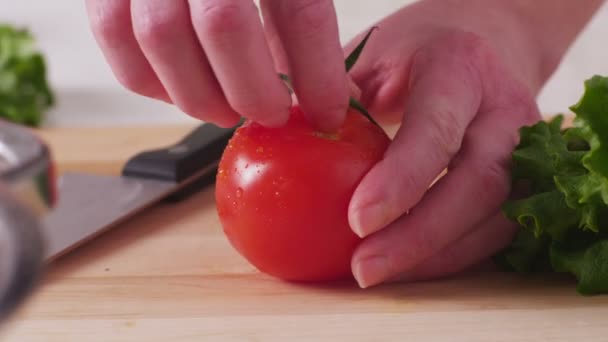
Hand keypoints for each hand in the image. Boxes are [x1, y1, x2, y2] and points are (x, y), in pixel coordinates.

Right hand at [85, 0, 350, 130]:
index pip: (300, 10)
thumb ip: (302, 12)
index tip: (327, 112)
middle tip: (271, 113)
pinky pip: (113, 33)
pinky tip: (179, 91)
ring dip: (199, 95)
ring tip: (226, 109)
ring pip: (160, 35)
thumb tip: (330, 88)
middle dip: (253, 91)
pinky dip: (147, 79)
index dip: (317, 74)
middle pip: (224, 24)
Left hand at [345, 0, 560, 287]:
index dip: (402, 180)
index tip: (357, 222)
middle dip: (420, 237)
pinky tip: (407, 265)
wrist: (485, 44)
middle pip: (478, 185)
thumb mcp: (374, 56)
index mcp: (461, 67)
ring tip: (379, 273)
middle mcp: (506, 108)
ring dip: (435, 257)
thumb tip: (284, 139)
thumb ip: (340, 96)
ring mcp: (526, 148)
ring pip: (496, 218)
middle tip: (364, 268)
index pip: (438, 129)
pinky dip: (450, 256)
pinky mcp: (527, 179)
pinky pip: (495, 231)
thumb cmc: (417, 52)